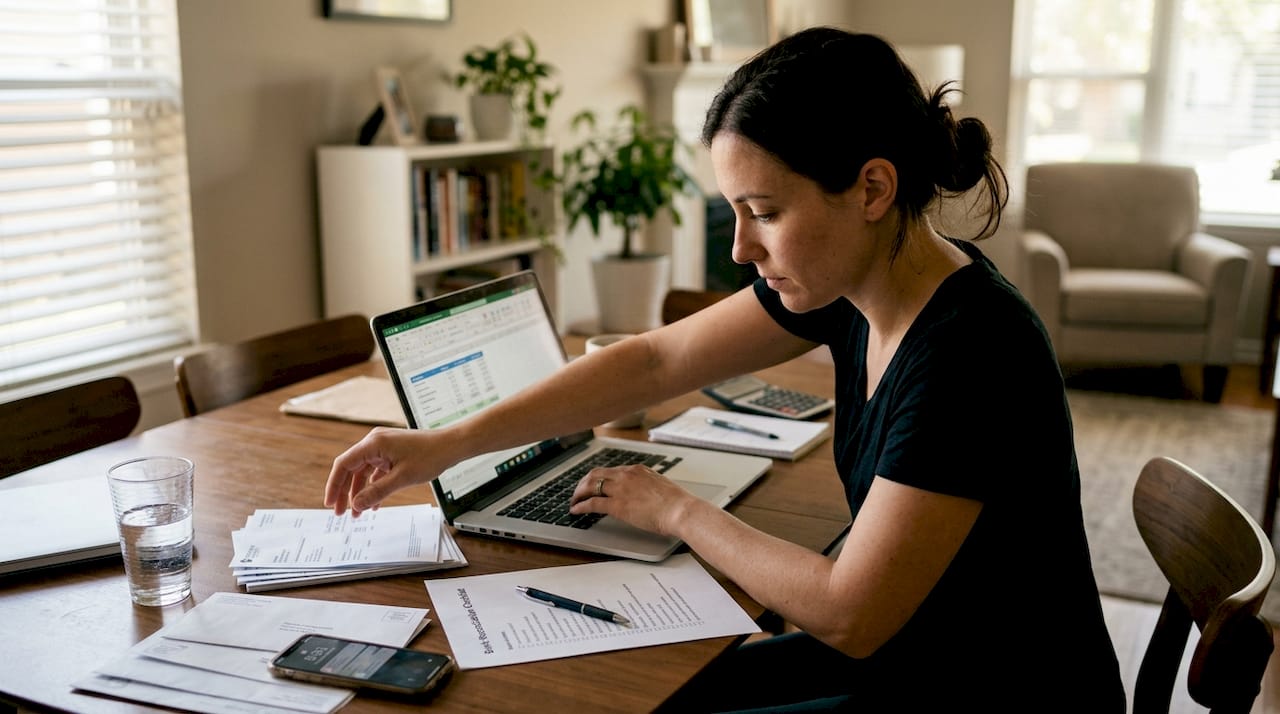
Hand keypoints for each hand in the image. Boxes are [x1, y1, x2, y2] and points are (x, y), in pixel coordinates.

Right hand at [324, 427, 448, 515]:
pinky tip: (373, 504)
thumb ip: (377, 492)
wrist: (451, 446)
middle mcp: (375, 443)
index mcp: (373, 443)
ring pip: (363, 473)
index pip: (344, 464)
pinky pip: (376, 472)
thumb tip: (356, 505)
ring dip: (359, 492)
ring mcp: (383, 448)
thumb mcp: (402, 478)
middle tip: (340, 513)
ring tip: (357, 514)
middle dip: (345, 492)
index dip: (334, 485)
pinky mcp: (391, 454)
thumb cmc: (430, 456)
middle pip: (351, 469)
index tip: (330, 504)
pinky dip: (373, 487)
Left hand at [568, 464, 699, 536]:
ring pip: (590, 485)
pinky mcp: (617, 505)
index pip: (611, 470)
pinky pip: (592, 503)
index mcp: (637, 470)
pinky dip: (581, 506)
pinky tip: (576, 510)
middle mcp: (626, 475)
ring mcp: (620, 489)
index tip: (594, 485)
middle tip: (578, 492)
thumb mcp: (660, 487)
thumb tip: (643, 495)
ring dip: (578, 493)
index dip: (599, 478)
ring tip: (574, 501)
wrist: (681, 510)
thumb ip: (647, 487)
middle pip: (595, 474)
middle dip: (584, 483)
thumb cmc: (676, 503)